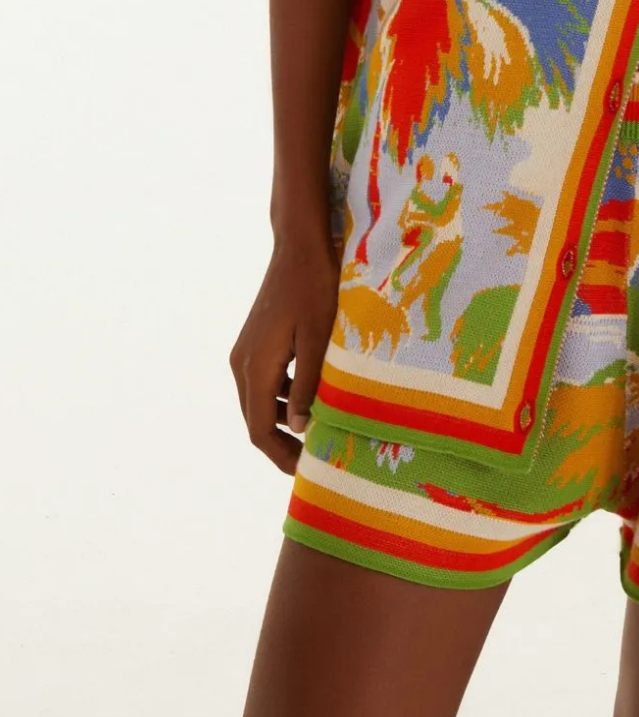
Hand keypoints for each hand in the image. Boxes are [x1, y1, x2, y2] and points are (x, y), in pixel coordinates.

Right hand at [229, 227, 340, 474]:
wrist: (299, 245)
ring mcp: (246, 351)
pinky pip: (266, 381)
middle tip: (316, 458)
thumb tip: (298, 428)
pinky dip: (284, 397)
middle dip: (283, 444)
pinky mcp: (256, 341)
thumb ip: (307, 385)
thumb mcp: (318, 338)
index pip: (259, 429)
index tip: (307, 471)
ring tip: (318, 431)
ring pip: (260, 402)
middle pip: (256, 420)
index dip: (281, 456)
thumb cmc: (315, 288)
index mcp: (254, 367)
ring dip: (284, 420)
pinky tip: (312, 395)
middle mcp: (242, 363)